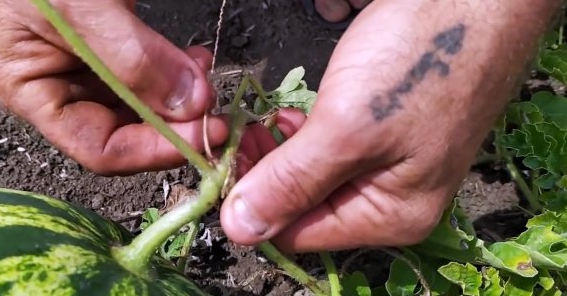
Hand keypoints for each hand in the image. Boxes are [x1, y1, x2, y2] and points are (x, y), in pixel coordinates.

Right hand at [0, 0, 228, 175]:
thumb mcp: (78, 7)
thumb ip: (132, 57)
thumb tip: (192, 105)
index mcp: (32, 91)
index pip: (97, 146)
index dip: (151, 150)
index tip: (201, 134)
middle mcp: (61, 87)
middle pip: (126, 131)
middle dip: (174, 124)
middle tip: (216, 113)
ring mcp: (90, 66)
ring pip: (145, 104)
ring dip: (182, 99)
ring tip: (207, 76)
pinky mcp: (116, 44)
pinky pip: (152, 73)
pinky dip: (178, 72)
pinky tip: (197, 60)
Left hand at [220, 0, 555, 252]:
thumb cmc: (420, 60)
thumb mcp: (347, 128)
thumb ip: (292, 181)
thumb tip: (240, 230)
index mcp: (390, 215)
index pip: (297, 234)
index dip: (253, 205)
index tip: (221, 162)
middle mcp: (390, 202)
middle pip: (303, 206)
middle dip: (264, 173)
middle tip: (238, 131)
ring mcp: (389, 167)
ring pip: (312, 177)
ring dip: (279, 153)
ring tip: (260, 120)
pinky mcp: (384, 135)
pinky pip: (329, 153)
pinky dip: (302, 137)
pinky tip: (291, 114)